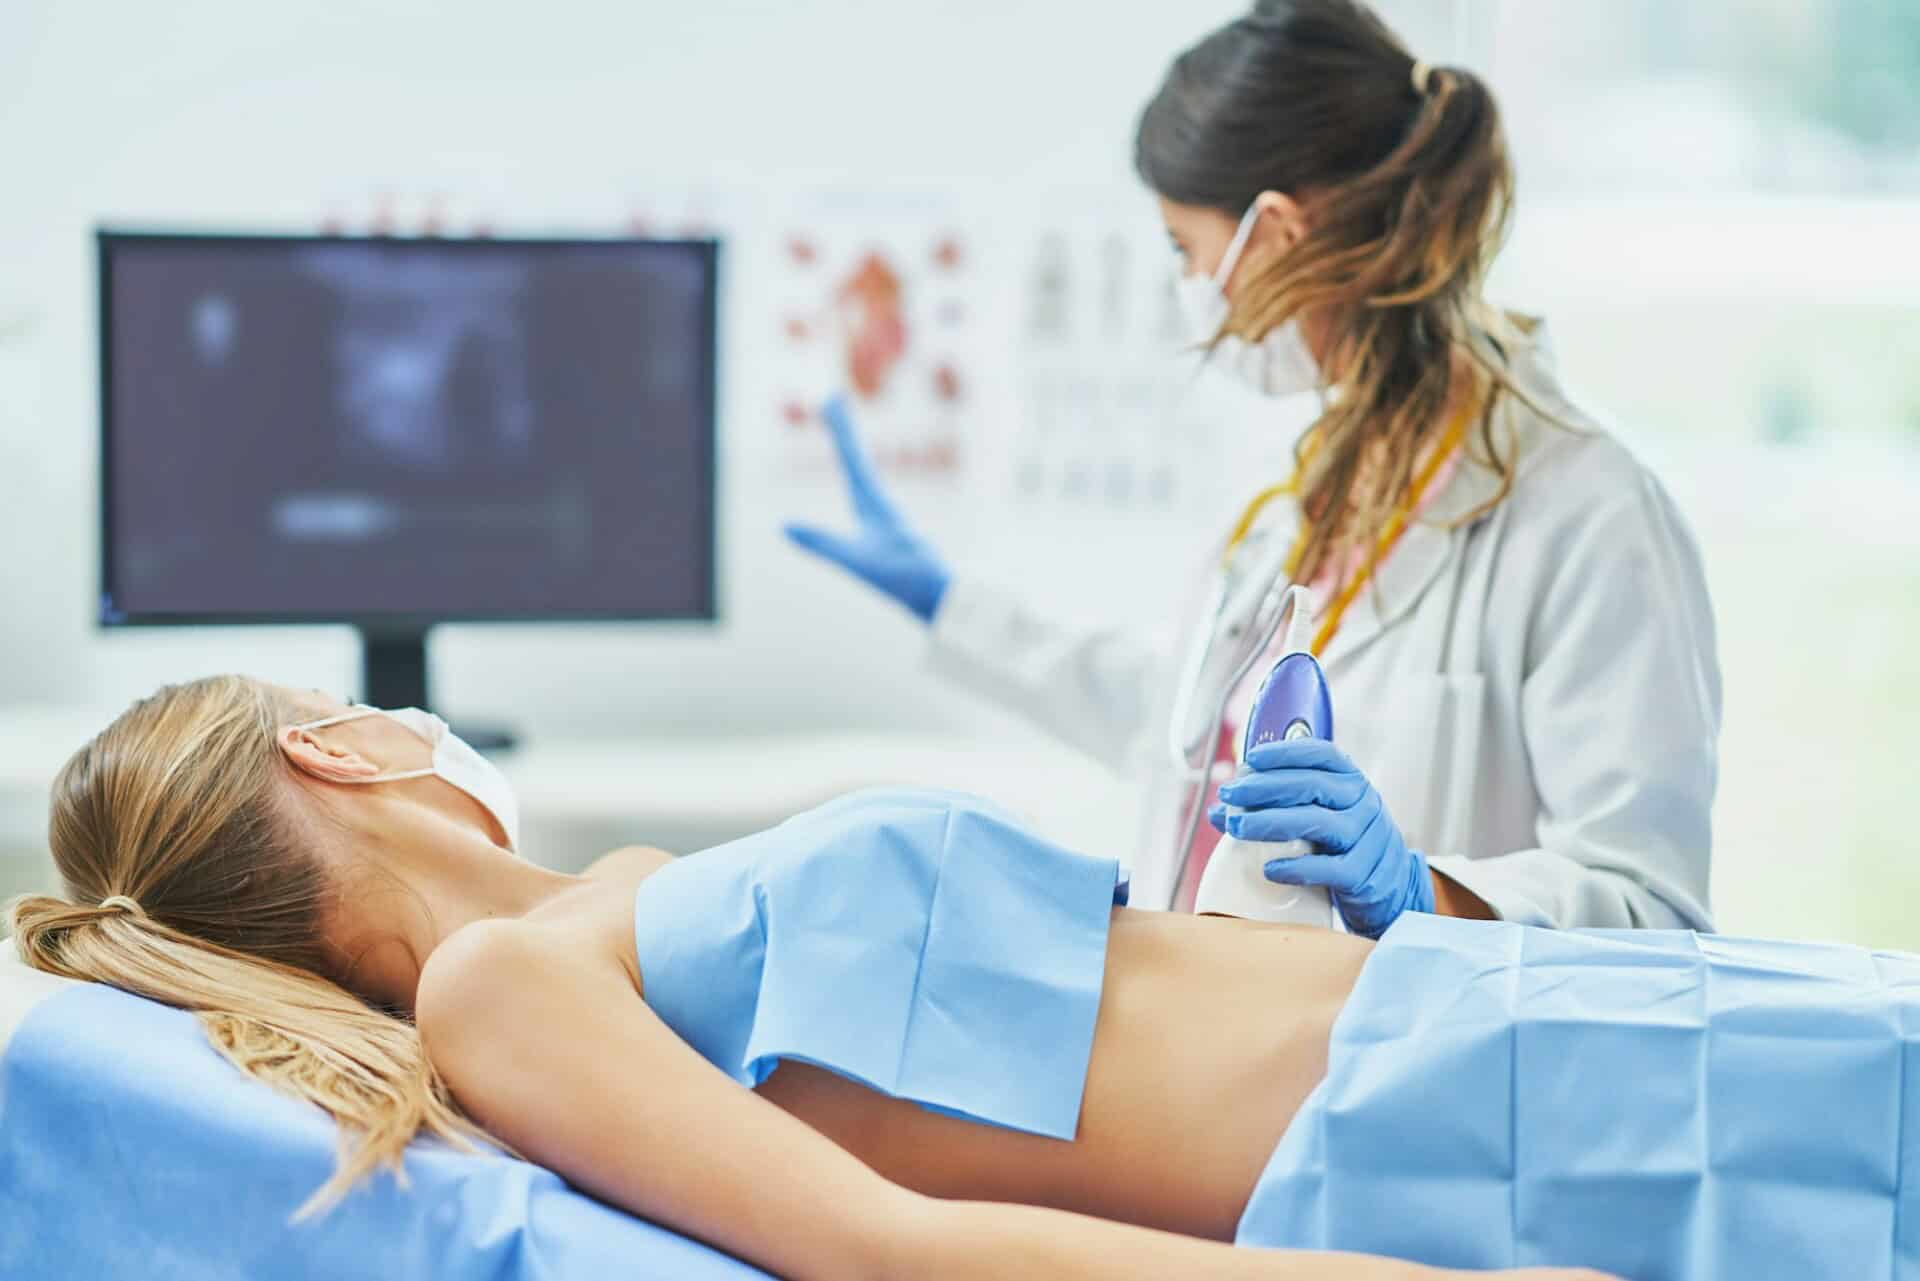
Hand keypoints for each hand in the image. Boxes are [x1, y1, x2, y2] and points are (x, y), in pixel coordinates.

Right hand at [784, 394, 950, 622]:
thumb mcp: (857, 561)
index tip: (832, 397)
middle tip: (833, 398)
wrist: (941, 595)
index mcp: (872, 503)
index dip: (840, 428)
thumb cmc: (903, 577)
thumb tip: (784, 526)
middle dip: (842, 428)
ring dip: (849, 447)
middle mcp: (880, 503)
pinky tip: (858, 484)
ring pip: (864, 471)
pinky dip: (857, 474)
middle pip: (856, 457)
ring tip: (841, 428)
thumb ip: (822, 543)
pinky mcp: (888, 531)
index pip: (852, 457)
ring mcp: (885, 516)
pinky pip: (867, 491)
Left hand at [1210, 738, 1432, 938]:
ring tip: (1237, 827)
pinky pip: (1330, 868)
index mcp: (1351, 781)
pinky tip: (1269, 869)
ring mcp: (1367, 838)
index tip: (1251, 758)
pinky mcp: (1364, 875)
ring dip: (1272, 822)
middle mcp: (1362, 803)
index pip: (1321, 754)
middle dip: (1264, 786)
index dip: (1286, 752)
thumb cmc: (1345, 845)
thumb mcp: (1320, 816)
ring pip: (1318, 822)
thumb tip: (1220, 810)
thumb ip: (1277, 808)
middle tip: (1230, 794)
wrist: (1391, 888)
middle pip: (1312, 785)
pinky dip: (1297, 867)